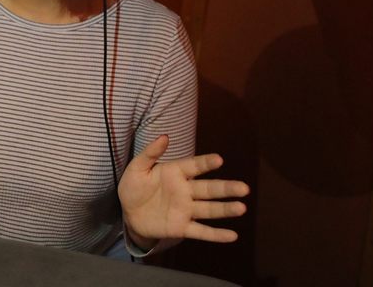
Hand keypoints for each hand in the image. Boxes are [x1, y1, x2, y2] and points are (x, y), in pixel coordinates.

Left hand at [118, 135, 248, 248]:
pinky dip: (216, 235)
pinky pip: (201, 231)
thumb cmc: (134, 187)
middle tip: (244, 188)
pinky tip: (233, 236)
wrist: (128, 213)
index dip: (206, 163)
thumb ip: (150, 153)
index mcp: (176, 173)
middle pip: (209, 189)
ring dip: (225, 210)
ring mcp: (186, 210)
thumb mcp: (137, 168)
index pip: (194, 166)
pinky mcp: (182, 228)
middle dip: (226, 189)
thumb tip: (164, 136)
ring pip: (209, 210)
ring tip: (242, 208)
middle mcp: (186, 191)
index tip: (219, 159)